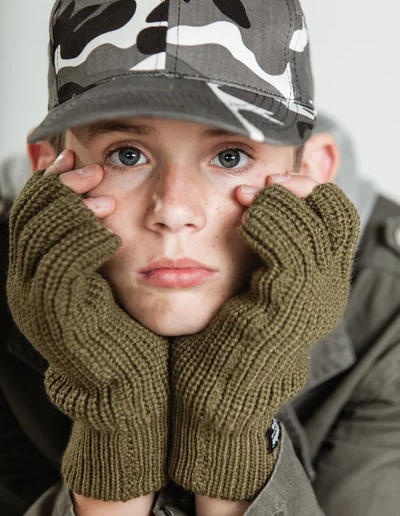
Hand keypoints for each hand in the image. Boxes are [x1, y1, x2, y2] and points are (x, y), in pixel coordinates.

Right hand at [7, 151, 169, 500]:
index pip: (28, 211)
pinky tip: (111, 235)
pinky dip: (84, 239)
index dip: (50, 180)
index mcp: (34, 271)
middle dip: (59, 186)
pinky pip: (60, 262)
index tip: (78, 159)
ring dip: (73, 208)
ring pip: (39, 232)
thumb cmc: (126, 327)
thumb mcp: (105, 276)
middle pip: (27, 215)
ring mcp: (35, 300)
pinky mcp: (57, 314)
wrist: (129, 385)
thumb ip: (94, 240)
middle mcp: (24, 283)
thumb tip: (103, 195)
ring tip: (107, 202)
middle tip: (93, 171)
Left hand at [167, 174, 359, 500]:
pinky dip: (268, 225)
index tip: (263, 184)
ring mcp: (314, 300)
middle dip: (298, 187)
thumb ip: (260, 244)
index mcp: (321, 277)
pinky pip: (293, 251)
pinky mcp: (289, 310)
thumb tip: (249, 194)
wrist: (214, 394)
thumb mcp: (248, 279)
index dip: (305, 188)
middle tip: (260, 185)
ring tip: (245, 203)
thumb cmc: (224, 334)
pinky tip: (242, 223)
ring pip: (318, 224)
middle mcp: (329, 287)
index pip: (335, 214)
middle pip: (337, 212)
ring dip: (278, 203)